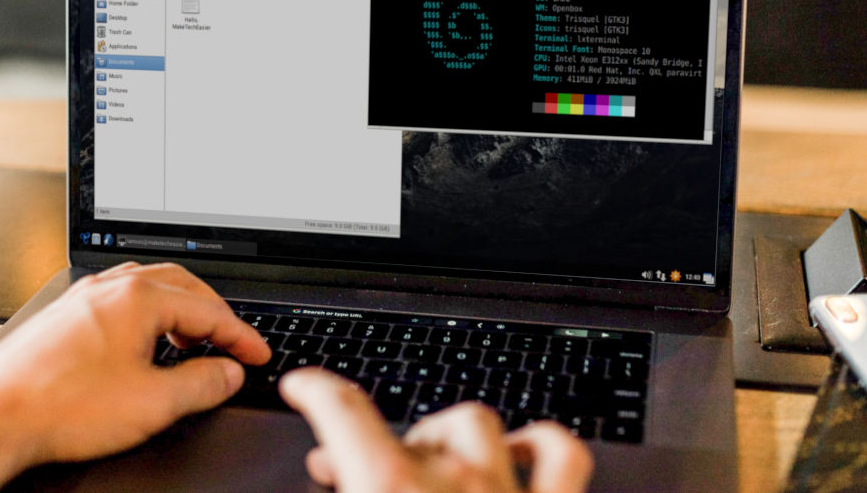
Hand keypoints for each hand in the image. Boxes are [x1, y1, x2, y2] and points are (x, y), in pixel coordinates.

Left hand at [0, 262, 269, 491]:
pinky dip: (146, 316)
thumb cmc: (61, 407)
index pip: (208, 309)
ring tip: (191, 342)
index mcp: (137, 297)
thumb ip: (202, 383)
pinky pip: (118, 301)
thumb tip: (228, 372)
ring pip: (146, 288)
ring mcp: (82, 298)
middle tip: (233, 342)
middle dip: (213, 314)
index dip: (241, 335)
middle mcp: (109, 287)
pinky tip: (143, 346)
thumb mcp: (153, 402)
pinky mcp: (63, 316)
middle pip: (181, 286)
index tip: (257, 354)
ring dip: (178, 310)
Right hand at [280, 368, 592, 492]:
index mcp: (389, 486)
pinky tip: (521, 448)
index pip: (341, 410)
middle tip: (361, 470)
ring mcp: (507, 492)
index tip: (306, 384)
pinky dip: (539, 442)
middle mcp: (453, 481)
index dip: (315, 389)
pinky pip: (560, 456)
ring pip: (480, 424)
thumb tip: (327, 472)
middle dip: (386, 441)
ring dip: (451, 437)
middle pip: (416, 425)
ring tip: (433, 459)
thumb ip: (343, 483)